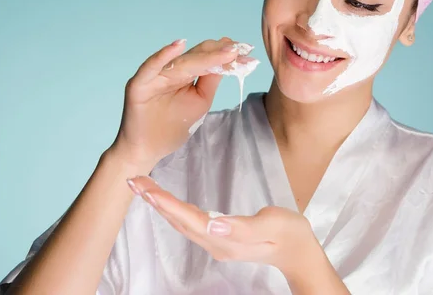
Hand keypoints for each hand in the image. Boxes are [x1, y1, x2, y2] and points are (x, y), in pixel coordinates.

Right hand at [107, 38, 254, 173]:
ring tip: (225, 49)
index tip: (245, 51)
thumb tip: (228, 58)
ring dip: (203, 54)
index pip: (205, 60)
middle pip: (195, 56)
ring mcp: (153, 76)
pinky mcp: (139, 84)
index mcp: (183, 74)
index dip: (224, 55)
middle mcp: (168, 71)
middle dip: (218, 53)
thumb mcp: (199, 101)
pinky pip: (150, 67)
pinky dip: (163, 56)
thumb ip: (210, 80)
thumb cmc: (172, 127)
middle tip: (240, 49)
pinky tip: (179, 45)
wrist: (146, 150)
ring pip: (180, 61)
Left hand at [126, 176, 320, 276]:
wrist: (299, 252)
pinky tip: (167, 202)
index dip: (165, 204)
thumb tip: (212, 225)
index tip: (145, 189)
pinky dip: (173, 209)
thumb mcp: (272, 225)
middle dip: (154, 200)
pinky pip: (189, 222)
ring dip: (160, 205)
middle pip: (178, 221)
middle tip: (133, 180)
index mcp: (224, 238)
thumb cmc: (289, 234)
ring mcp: (216, 242)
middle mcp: (214, 242)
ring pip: (181, 222)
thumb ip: (242, 227)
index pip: (188, 219)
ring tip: (143, 187)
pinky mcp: (220, 237)